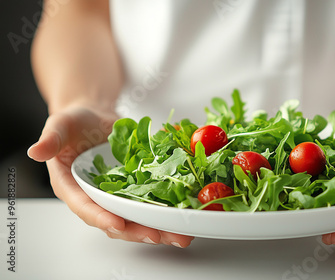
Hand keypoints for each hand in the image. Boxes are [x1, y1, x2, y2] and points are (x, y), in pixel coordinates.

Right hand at [28, 105, 193, 246]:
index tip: (118, 224)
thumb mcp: (60, 125)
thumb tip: (35, 152)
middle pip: (115, 220)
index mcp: (72, 187)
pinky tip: (185, 216)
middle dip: (137, 231)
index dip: (101, 217)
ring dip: (158, 228)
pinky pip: (150, 202)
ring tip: (180, 235)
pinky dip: (166, 211)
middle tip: (159, 235)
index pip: (85, 207)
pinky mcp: (136, 188)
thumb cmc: (75, 122)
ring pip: (136, 218)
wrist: (97, 118)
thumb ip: (51, 139)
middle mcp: (95, 197)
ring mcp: (117, 195)